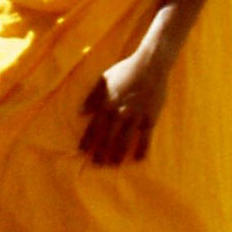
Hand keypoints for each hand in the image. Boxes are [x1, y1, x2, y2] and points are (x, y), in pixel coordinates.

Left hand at [79, 48, 172, 166]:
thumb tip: (80, 112)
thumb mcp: (104, 79)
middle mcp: (119, 112)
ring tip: (113, 166)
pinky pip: (145, 139)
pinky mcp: (150, 119)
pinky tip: (137, 160)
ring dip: (117, 156)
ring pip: (124, 142)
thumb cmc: (125, 70)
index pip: (94, 127)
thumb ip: (92, 97)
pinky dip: (141, 151)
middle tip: (96, 166)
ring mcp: (135, 117)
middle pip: (108, 139)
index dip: (87, 141)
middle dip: (101, 153)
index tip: (82, 153)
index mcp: (106, 103)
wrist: (150, 65)